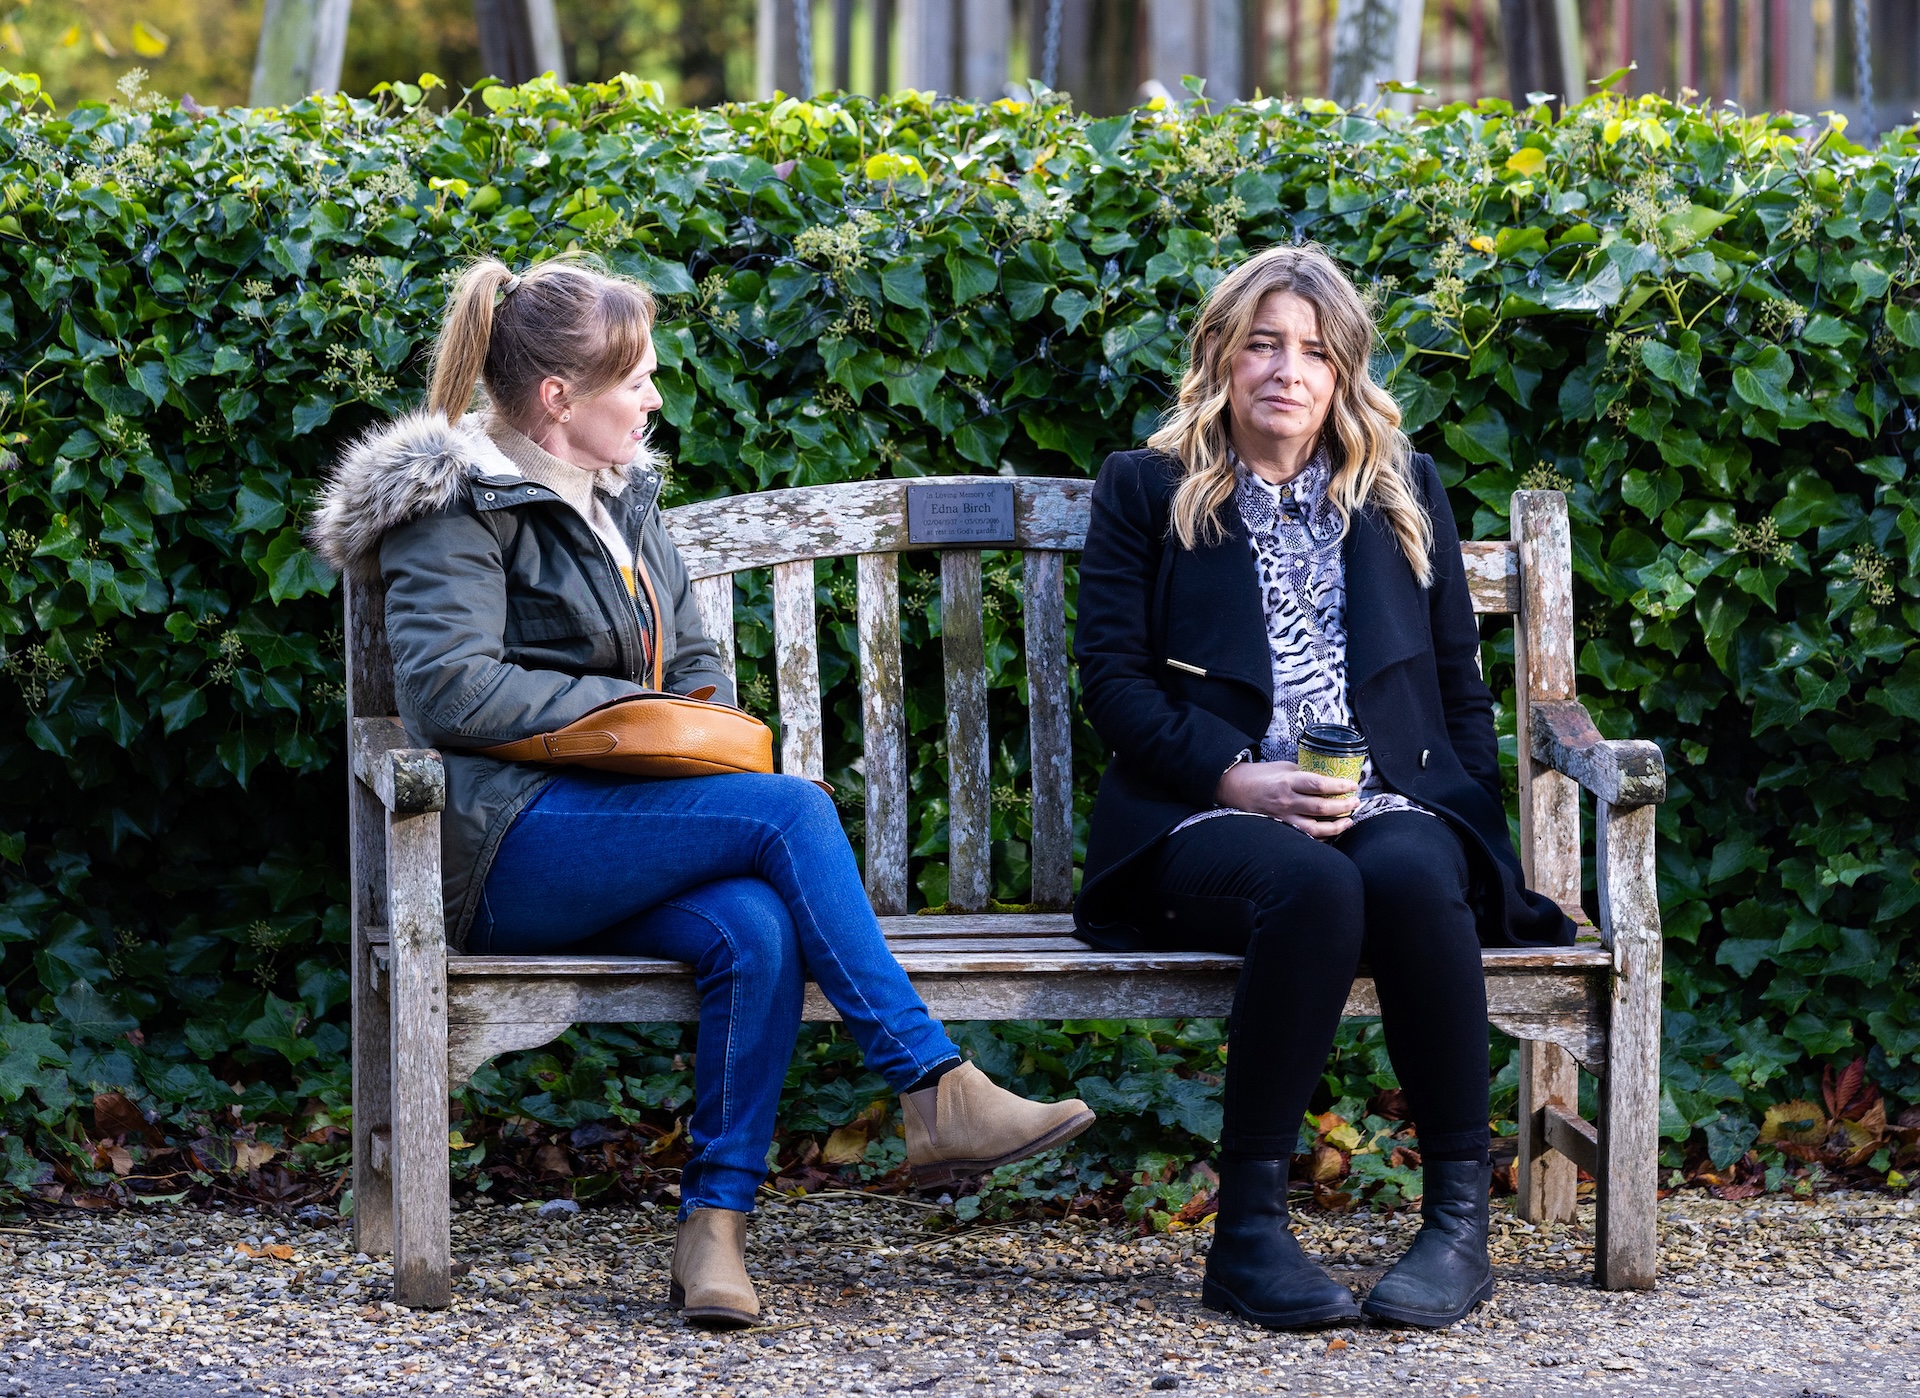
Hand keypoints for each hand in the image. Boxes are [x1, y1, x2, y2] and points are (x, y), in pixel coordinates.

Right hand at [1215, 759, 1357, 839]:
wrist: (1234, 788)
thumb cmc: (1259, 775)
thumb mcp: (1284, 767)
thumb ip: (1304, 773)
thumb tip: (1327, 778)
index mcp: (1288, 781)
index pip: (1319, 785)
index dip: (1339, 787)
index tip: (1353, 785)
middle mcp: (1286, 801)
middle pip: (1322, 808)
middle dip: (1344, 806)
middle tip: (1356, 802)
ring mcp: (1282, 817)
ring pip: (1315, 828)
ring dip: (1336, 826)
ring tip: (1349, 820)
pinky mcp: (1279, 828)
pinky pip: (1304, 836)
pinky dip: (1320, 837)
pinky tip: (1331, 832)